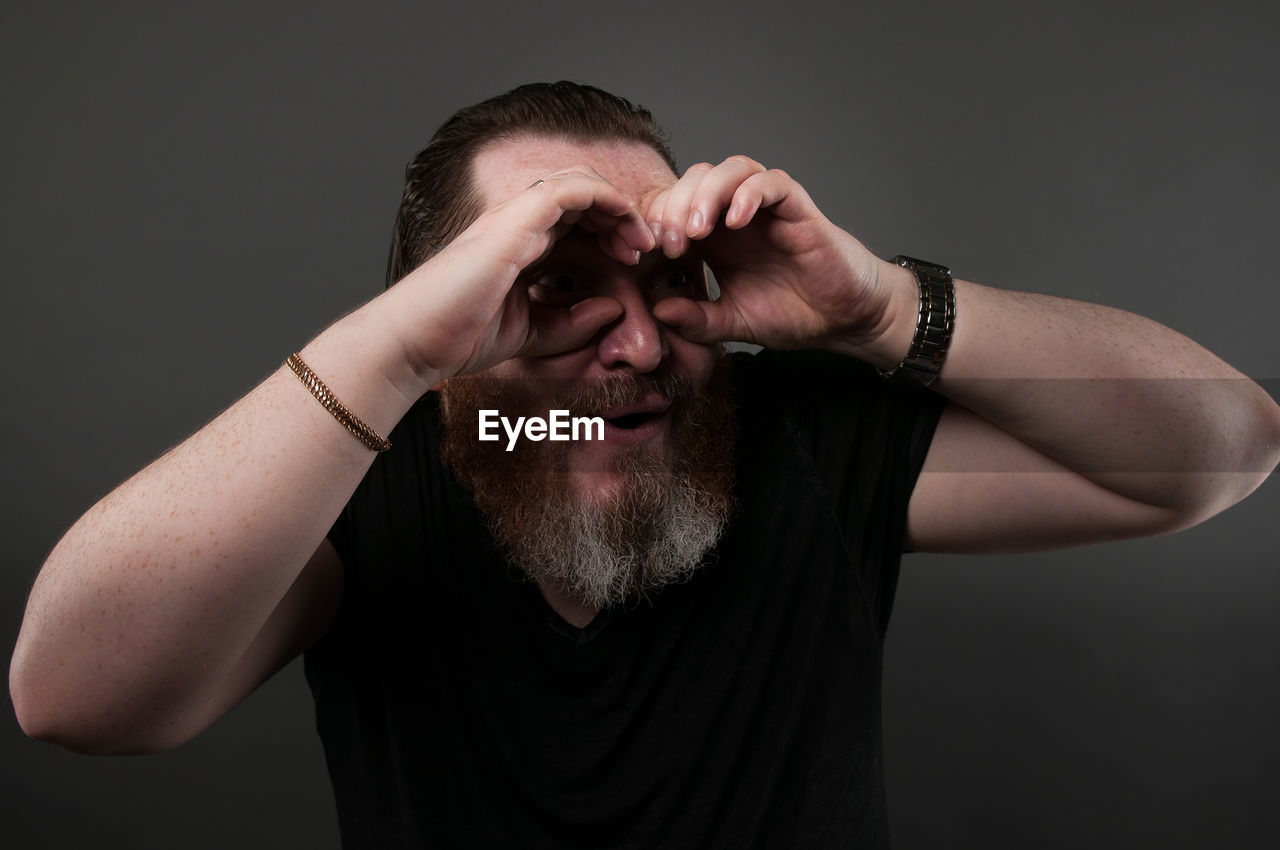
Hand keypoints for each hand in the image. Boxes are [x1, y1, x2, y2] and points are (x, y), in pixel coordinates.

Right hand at [390, 168, 655, 379]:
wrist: (413, 342)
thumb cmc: (456, 337)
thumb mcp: (530, 333)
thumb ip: (570, 322)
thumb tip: (613, 309)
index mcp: (518, 243)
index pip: (572, 215)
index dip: (609, 228)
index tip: (632, 260)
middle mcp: (516, 222)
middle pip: (580, 191)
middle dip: (619, 212)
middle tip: (643, 247)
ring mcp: (513, 218)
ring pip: (579, 181)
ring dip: (617, 204)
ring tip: (639, 239)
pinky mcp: (513, 223)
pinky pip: (570, 190)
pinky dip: (606, 200)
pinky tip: (624, 231)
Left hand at [644, 156, 900, 356]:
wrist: (843, 318)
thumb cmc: (792, 313)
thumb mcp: (733, 323)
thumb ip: (697, 319)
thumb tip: (658, 311)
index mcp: (715, 236)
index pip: (674, 206)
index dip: (655, 222)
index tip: (643, 255)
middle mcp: (737, 214)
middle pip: (695, 180)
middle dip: (673, 206)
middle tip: (670, 244)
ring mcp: (767, 207)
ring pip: (729, 169)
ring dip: (706, 194)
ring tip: (696, 231)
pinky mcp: (797, 207)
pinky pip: (771, 182)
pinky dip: (748, 194)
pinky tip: (736, 222)